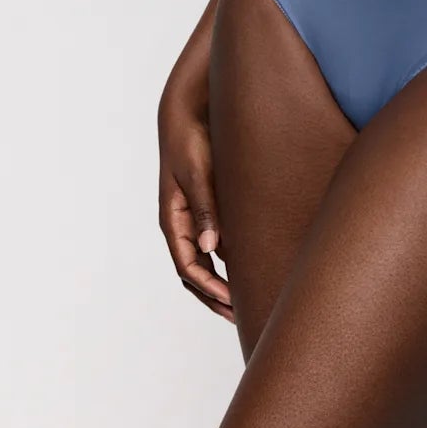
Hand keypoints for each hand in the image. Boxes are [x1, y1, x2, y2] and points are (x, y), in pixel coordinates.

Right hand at [157, 77, 234, 323]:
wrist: (189, 110)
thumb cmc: (191, 139)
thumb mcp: (197, 172)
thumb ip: (204, 207)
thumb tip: (211, 248)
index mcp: (174, 219)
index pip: (188, 266)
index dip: (208, 288)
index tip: (231, 304)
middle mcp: (182, 224)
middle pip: (195, 273)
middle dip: (215, 296)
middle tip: (242, 317)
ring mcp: (195, 217)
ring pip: (206, 261)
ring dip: (223, 282)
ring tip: (249, 300)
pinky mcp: (209, 207)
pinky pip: (217, 242)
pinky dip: (231, 260)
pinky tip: (252, 265)